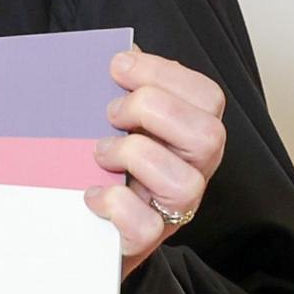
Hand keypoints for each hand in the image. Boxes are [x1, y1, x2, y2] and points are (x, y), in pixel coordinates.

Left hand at [83, 47, 226, 275]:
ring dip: (133, 155)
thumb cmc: (106, 166)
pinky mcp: (146, 240)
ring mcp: (175, 209)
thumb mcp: (118, 122)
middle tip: (112, 113)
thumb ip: (124, 90)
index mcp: (192, 135)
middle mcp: (194, 171)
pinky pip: (145, 225)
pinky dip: (114, 204)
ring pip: (184, 183)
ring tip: (100, 153)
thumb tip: (121, 53)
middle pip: (209, 135)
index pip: (207, 96)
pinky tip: (92, 193)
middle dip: (153, 110)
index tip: (118, 66)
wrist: (85, 230)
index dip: (164, 74)